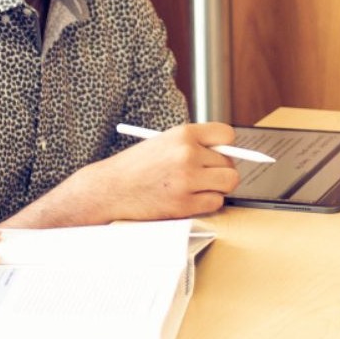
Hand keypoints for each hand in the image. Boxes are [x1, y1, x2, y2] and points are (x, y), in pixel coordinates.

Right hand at [87, 121, 241, 219]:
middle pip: (229, 162)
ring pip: (228, 183)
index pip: (226, 135)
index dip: (225, 146)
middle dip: (220, 170)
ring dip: (217, 187)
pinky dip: (208, 203)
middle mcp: (187, 154)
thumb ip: (192, 144)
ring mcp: (187, 180)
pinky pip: (216, 202)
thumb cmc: (135, 167)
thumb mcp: (162, 142)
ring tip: (198, 187)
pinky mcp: (185, 204)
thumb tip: (227, 153)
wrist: (109, 189)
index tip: (220, 153)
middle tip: (205, 175)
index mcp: (182, 134)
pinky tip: (190, 199)